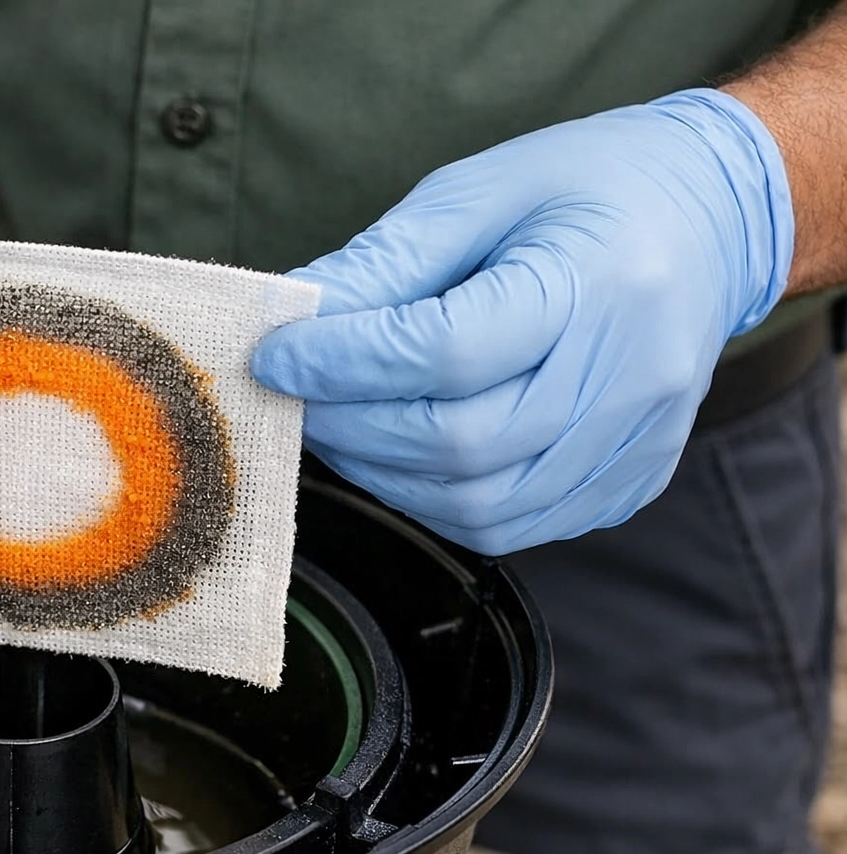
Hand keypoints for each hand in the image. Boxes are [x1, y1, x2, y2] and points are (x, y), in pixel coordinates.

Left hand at [251, 89, 791, 554]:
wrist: (715, 219)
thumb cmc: (590, 188)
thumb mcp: (482, 191)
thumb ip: (388, 261)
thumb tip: (297, 316)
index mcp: (599, 282)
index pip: (445, 352)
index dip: (344, 363)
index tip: (276, 355)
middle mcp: (629, 376)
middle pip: (459, 443)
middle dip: (352, 426)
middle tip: (298, 396)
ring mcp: (636, 441)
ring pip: (480, 505)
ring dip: (385, 475)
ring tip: (343, 426)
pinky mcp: (629, 482)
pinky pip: (514, 527)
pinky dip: (438, 501)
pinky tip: (407, 456)